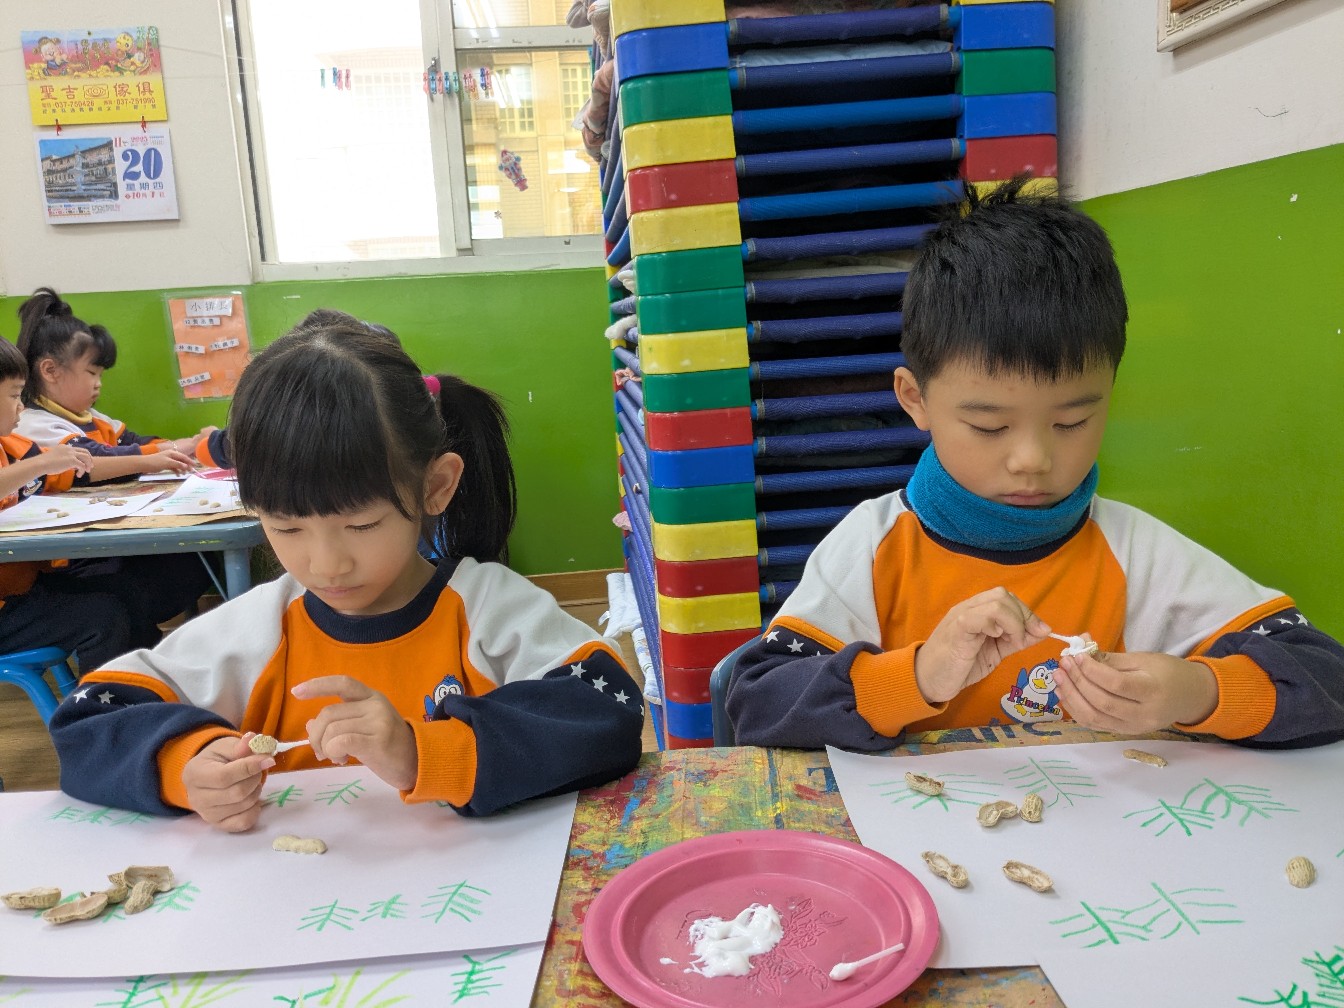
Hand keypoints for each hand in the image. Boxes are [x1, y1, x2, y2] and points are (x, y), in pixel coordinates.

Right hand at [41, 443, 91, 476]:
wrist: (40, 464)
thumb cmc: (44, 463)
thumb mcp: (56, 458)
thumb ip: (64, 459)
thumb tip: (72, 466)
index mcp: (65, 447)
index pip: (78, 449)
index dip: (82, 456)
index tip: (83, 462)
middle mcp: (69, 449)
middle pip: (85, 451)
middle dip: (89, 459)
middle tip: (90, 466)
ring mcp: (71, 454)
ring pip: (86, 457)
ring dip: (88, 464)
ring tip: (87, 471)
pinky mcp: (72, 460)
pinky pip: (82, 466)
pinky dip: (82, 471)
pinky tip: (78, 475)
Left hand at [145, 448, 194, 473]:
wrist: (144, 464)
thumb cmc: (156, 462)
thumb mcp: (168, 463)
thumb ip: (178, 464)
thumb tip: (187, 467)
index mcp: (173, 453)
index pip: (184, 457)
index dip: (190, 461)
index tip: (195, 466)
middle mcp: (171, 456)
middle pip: (182, 461)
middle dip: (187, 466)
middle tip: (191, 471)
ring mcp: (168, 460)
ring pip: (178, 464)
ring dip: (182, 469)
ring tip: (184, 474)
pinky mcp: (165, 464)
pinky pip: (173, 467)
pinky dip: (176, 471)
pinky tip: (178, 475)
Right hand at [181, 734, 275, 831]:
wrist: (207, 775)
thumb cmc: (217, 759)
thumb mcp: (226, 746)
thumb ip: (240, 745)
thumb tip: (252, 740)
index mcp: (195, 774)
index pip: (224, 776)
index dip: (249, 768)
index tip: (268, 759)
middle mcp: (197, 798)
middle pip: (237, 793)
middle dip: (255, 778)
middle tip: (257, 769)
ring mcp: (207, 815)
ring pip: (243, 806)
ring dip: (256, 791)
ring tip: (252, 781)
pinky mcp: (219, 825)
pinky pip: (244, 822)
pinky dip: (255, 809)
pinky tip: (252, 798)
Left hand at [291, 676, 418, 791]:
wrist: (418, 763)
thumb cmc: (388, 746)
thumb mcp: (363, 728)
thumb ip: (339, 723)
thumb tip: (309, 725)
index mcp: (371, 697)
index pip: (342, 682)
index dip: (318, 685)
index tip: (296, 691)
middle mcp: (375, 705)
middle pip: (328, 713)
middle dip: (315, 735)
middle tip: (320, 752)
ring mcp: (378, 722)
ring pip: (331, 730)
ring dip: (325, 748)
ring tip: (336, 757)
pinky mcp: (378, 742)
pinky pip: (341, 742)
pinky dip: (332, 752)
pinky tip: (341, 759)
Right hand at [915, 587, 1051, 703]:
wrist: (927, 681)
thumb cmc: (957, 667)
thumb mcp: (994, 652)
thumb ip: (1016, 640)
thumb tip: (1043, 631)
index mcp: (977, 611)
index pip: (1007, 598)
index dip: (1028, 613)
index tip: (1041, 632)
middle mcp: (969, 608)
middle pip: (1004, 595)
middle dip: (1024, 616)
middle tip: (1024, 640)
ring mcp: (962, 616)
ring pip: (997, 602)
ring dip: (1014, 623)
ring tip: (1012, 643)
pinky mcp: (957, 629)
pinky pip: (981, 616)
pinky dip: (997, 625)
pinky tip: (996, 639)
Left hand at [1052, 649, 1217, 733]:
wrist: (1189, 696)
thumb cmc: (1168, 672)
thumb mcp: (1144, 659)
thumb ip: (1111, 658)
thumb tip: (1080, 648)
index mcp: (1153, 691)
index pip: (1116, 684)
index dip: (1092, 671)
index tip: (1076, 656)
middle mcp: (1144, 715)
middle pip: (1102, 702)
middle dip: (1077, 682)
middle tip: (1063, 663)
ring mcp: (1133, 728)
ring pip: (1094, 717)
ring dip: (1071, 696)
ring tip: (1058, 677)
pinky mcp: (1124, 732)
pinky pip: (1094, 724)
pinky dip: (1076, 709)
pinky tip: (1064, 692)